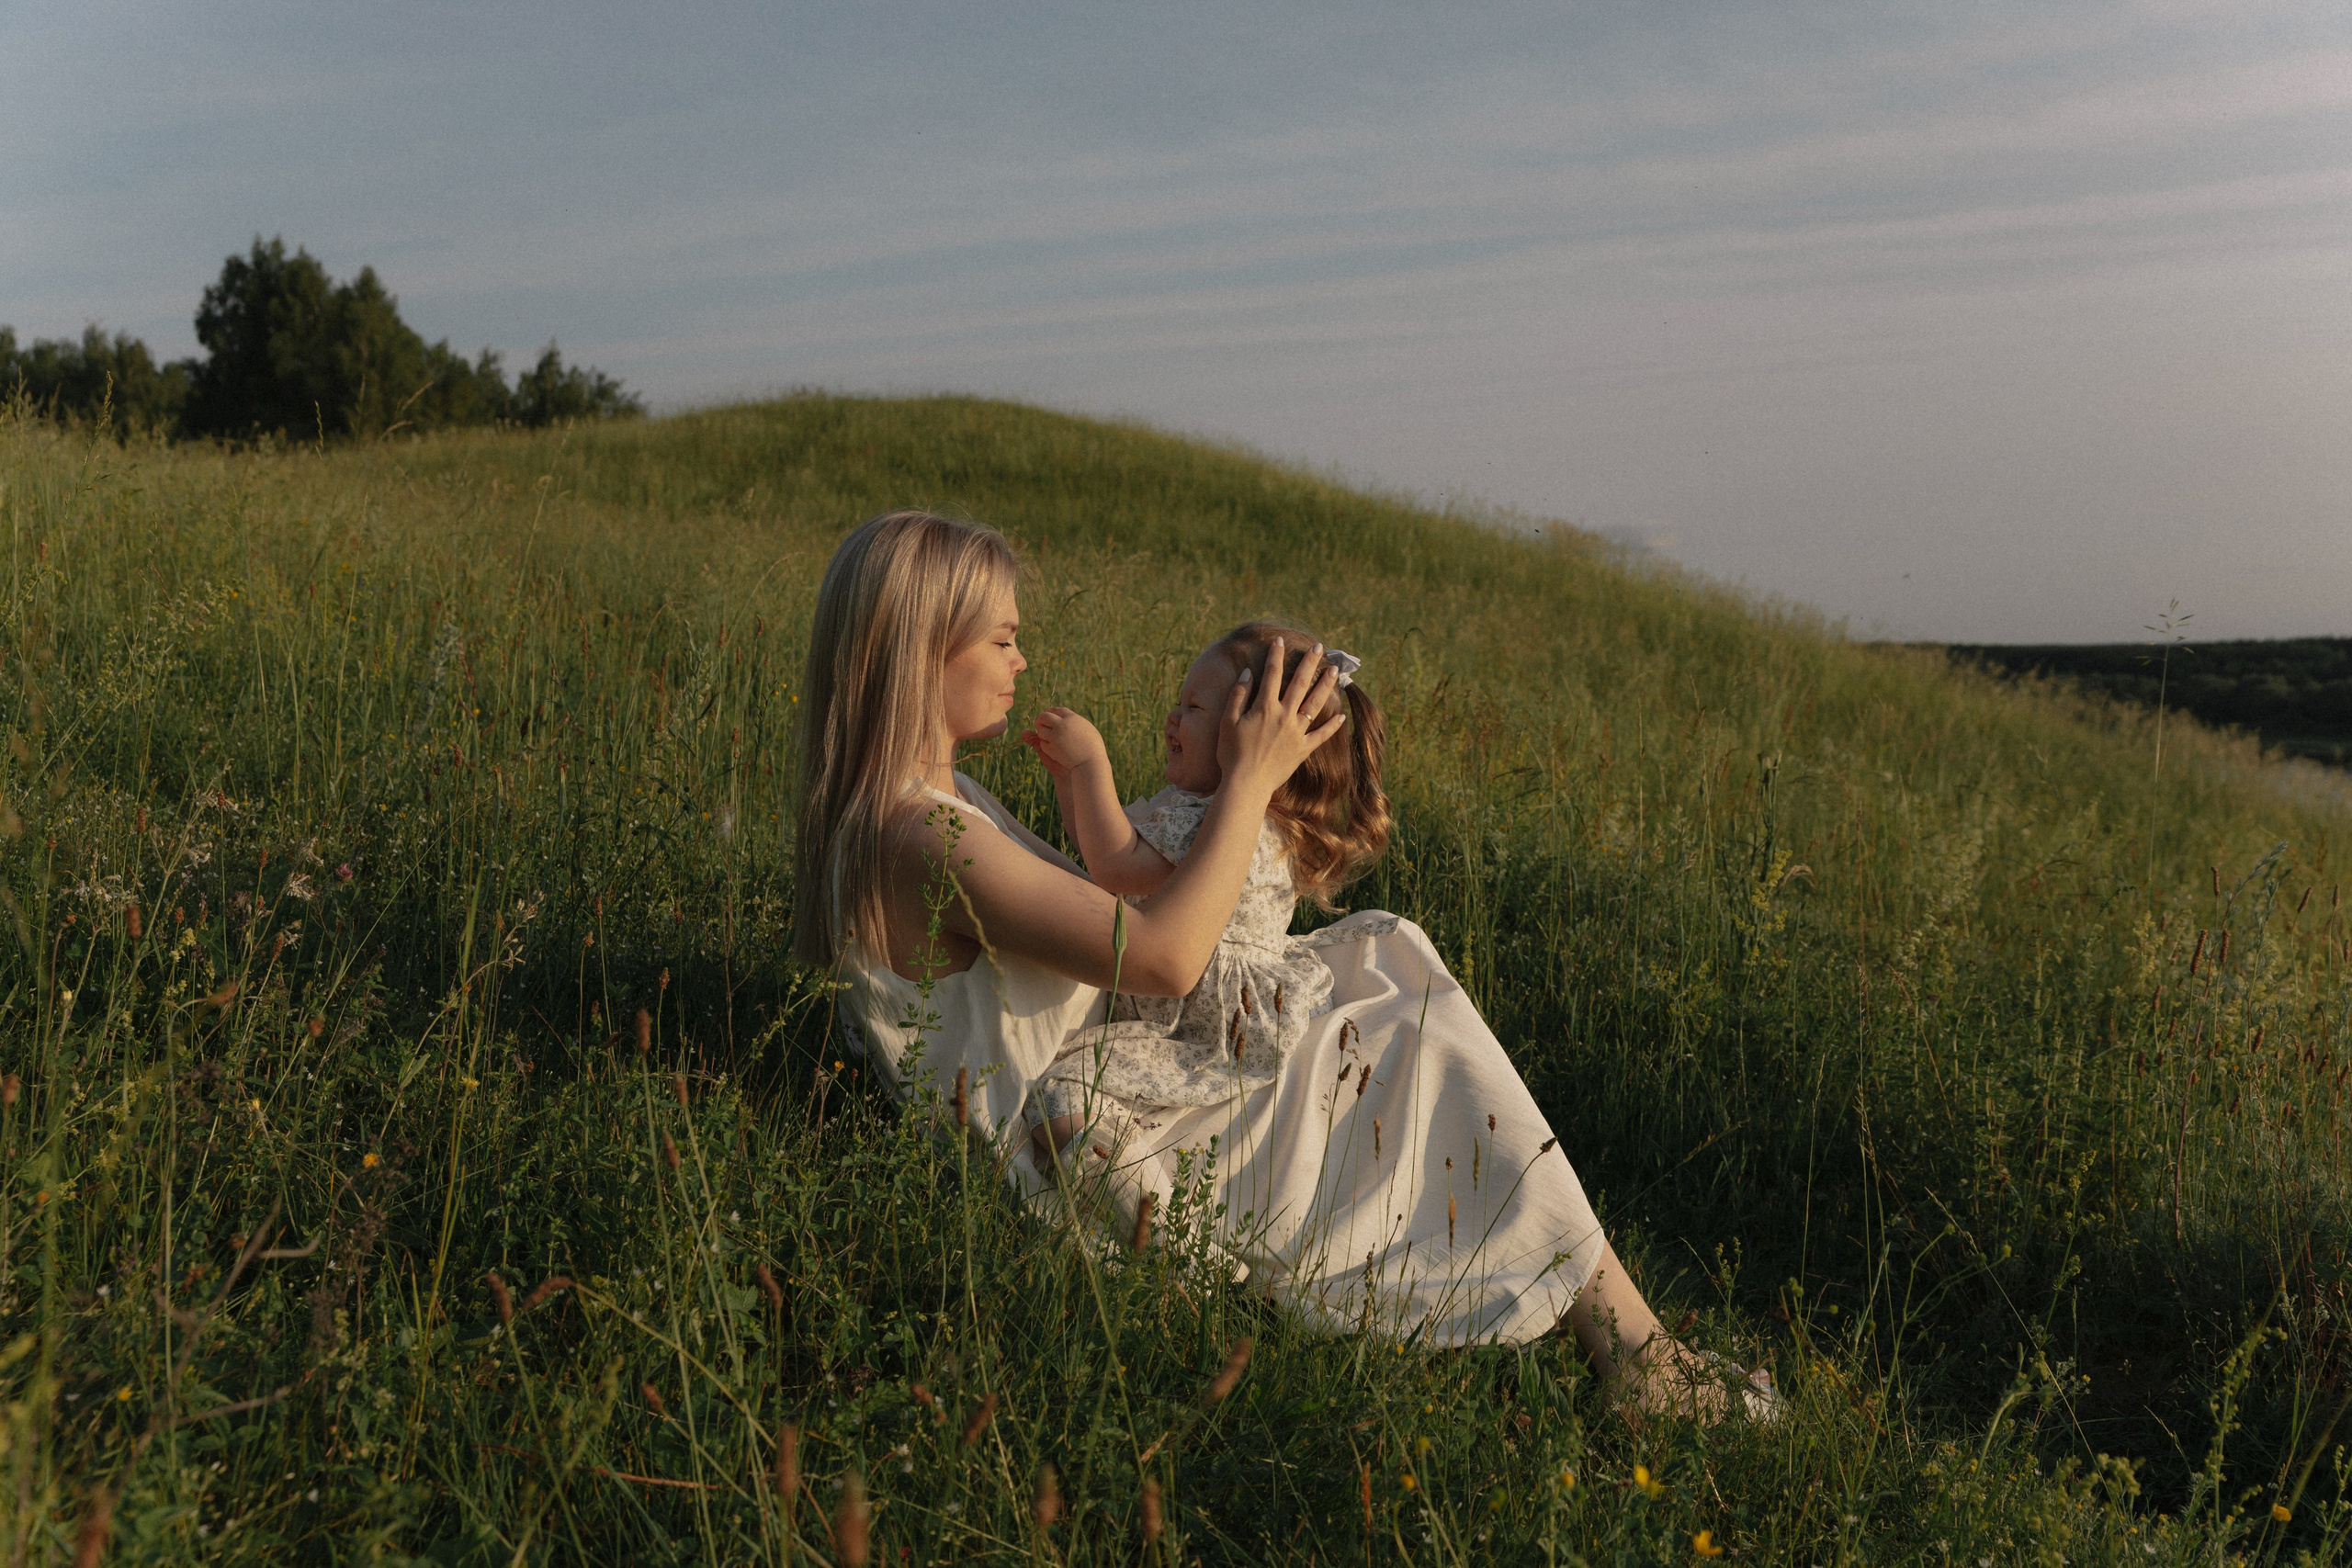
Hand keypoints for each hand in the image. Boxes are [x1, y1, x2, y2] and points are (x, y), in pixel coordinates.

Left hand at [1020, 707, 1108, 779]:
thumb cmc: (1093, 747)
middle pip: (1044, 717)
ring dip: (1042, 733)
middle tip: (1040, 724)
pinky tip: (1052, 747)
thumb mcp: (1087, 730)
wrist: (1091, 763)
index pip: (1057, 710)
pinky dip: (1046, 745)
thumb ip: (1074, 723)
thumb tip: (1063, 719)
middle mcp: (1062, 725)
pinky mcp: (1052, 748)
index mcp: (1072, 718)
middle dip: (1040, 720)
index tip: (1048, 715)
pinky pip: (1043, 743)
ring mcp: (1056, 736)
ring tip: (1047, 737)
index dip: (1051, 712)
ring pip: (1041, 730)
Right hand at [1217, 638, 1344, 797]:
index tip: (1280, 641)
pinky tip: (1342, 717)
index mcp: (1265, 707)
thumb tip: (1249, 673)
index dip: (1276, 655)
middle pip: (1300, 683)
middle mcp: (1284, 716)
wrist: (1247, 784)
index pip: (1272, 674)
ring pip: (1315, 704)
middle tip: (1319, 647)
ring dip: (1325, 686)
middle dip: (1309, 662)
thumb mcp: (1228, 721)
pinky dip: (1332, 727)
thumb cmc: (1232, 753)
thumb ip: (1238, 695)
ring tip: (1334, 671)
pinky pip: (1321, 736)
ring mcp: (1296, 732)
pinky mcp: (1303, 749)